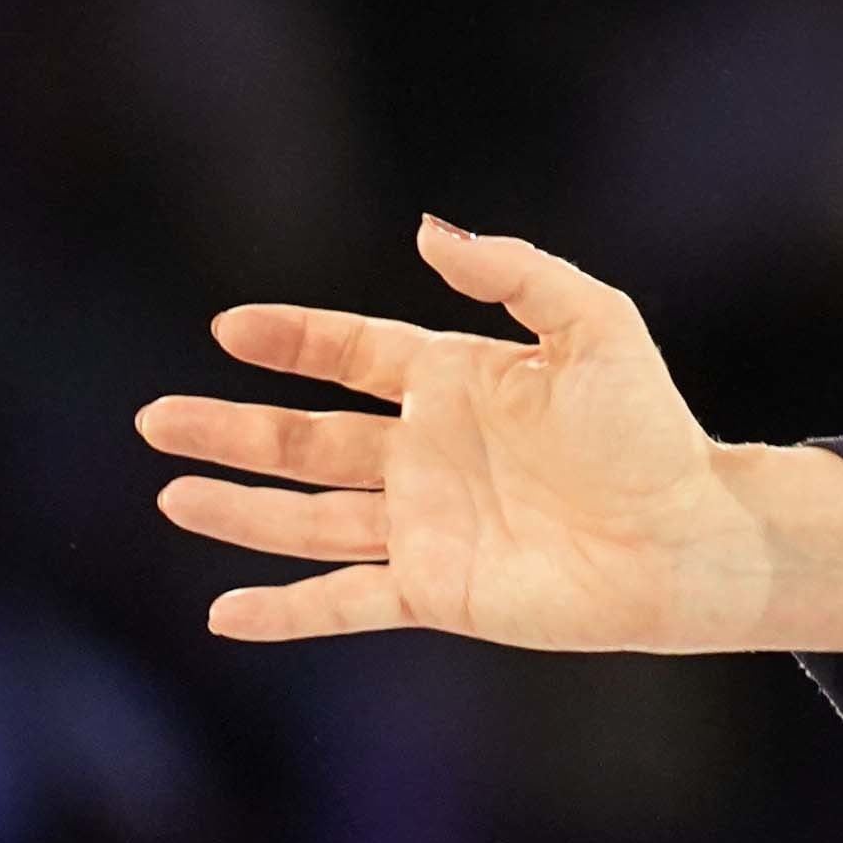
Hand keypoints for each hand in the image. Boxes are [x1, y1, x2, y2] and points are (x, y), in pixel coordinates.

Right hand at [135, 215, 842, 652]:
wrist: (687, 535)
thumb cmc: (650, 427)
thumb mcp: (595, 325)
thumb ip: (514, 274)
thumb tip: (426, 228)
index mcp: (458, 381)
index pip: (353, 353)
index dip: (293, 340)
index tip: (229, 327)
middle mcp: (428, 451)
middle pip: (308, 438)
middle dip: (232, 428)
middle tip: (155, 417)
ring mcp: (425, 524)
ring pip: (308, 517)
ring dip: (240, 508)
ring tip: (172, 492)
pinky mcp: (435, 591)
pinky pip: (343, 603)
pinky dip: (284, 612)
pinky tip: (222, 613)